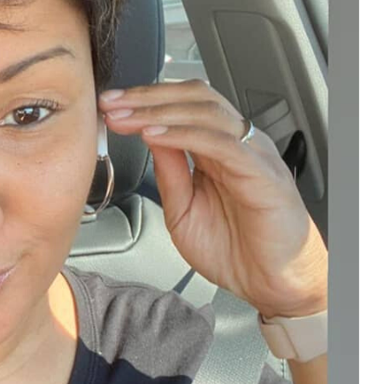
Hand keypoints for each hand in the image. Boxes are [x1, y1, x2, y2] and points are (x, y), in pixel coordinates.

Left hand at [99, 80, 327, 318]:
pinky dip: (185, 135)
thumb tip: (148, 138)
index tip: (110, 105)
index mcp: (218, 149)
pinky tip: (155, 136)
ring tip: (126, 117)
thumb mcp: (183, 210)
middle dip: (147, 97)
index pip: (183, 106)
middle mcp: (237, 144)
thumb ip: (169, 174)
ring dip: (160, 111)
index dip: (145, 100)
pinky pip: (221, 144)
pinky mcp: (263, 174)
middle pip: (194, 97)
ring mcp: (253, 155)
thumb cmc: (236, 251)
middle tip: (111, 103)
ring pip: (206, 112)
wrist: (273, 285)